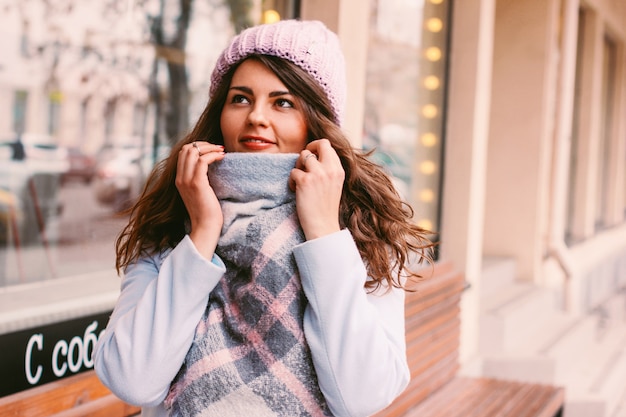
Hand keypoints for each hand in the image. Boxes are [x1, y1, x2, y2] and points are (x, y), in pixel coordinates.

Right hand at [175, 141, 225, 258]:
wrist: (205, 227)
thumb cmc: (207, 211)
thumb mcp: (200, 191)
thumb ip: (199, 179)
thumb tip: (209, 165)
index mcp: (179, 179)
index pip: (183, 153)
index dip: (197, 146)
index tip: (212, 149)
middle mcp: (180, 178)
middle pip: (186, 149)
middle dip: (204, 144)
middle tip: (218, 148)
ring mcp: (186, 180)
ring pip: (193, 151)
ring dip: (210, 148)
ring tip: (221, 151)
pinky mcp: (196, 183)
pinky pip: (202, 160)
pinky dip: (213, 155)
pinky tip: (222, 157)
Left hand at [290, 139, 344, 239]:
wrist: (323, 226)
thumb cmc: (326, 208)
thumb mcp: (334, 184)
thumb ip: (329, 170)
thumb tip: (315, 156)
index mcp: (339, 170)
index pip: (329, 146)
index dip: (317, 148)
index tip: (312, 156)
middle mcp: (330, 169)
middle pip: (319, 143)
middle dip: (309, 149)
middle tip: (303, 162)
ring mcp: (318, 174)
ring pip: (303, 155)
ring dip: (298, 166)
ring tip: (300, 180)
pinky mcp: (305, 181)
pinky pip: (293, 172)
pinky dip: (292, 181)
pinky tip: (296, 191)